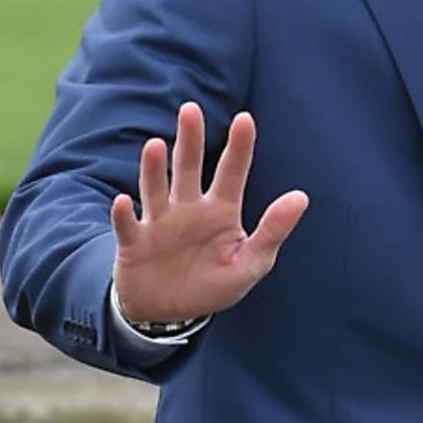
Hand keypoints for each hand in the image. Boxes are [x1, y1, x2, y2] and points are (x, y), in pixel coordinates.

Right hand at [110, 103, 308, 321]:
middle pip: (188, 168)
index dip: (239, 147)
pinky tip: (121, 201)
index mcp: (221, 210)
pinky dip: (123, 215)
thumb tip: (301, 197)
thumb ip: (273, 230)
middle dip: (189, 140)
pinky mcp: (135, 244)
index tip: (245, 118)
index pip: (232, 172)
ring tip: (154, 146)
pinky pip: (128, 226)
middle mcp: (188, 209)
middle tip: (190, 109)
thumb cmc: (214, 283)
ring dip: (154, 169)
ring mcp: (160, 223)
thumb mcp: (252, 262)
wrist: (171, 313)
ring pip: (155, 189)